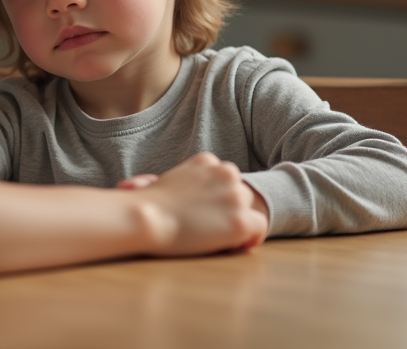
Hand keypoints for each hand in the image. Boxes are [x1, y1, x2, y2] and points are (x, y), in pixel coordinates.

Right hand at [130, 153, 267, 255]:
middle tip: (211, 228)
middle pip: (239, 192)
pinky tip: (236, 246)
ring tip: (216, 238)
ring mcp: (235, 196)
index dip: (218, 198)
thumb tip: (192, 198)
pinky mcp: (240, 220)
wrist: (145, 218)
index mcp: (206, 160)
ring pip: (250, 209)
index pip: (224, 178)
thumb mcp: (168, 179)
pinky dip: (252, 238)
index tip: (207, 213)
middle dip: (229, 209)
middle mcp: (225, 172)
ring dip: (238, 222)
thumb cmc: (147, 205)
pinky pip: (260, 227)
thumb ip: (189, 183)